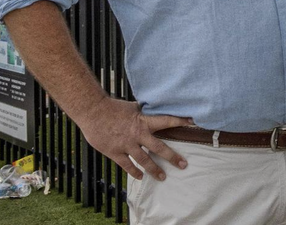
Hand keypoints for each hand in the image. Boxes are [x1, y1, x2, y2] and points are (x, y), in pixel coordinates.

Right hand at [76, 97, 192, 180]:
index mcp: (143, 121)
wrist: (92, 112)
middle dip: (172, 157)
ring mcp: (126, 145)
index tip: (193, 122)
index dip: (180, 121)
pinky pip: (127, 165)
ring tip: (163, 177)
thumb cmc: (112, 107)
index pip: (166, 121)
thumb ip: (144, 112)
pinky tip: (140, 177)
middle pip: (159, 148)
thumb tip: (155, 107)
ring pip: (144, 160)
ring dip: (154, 170)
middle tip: (183, 165)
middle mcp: (137, 134)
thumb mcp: (132, 107)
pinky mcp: (115, 152)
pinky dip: (134, 172)